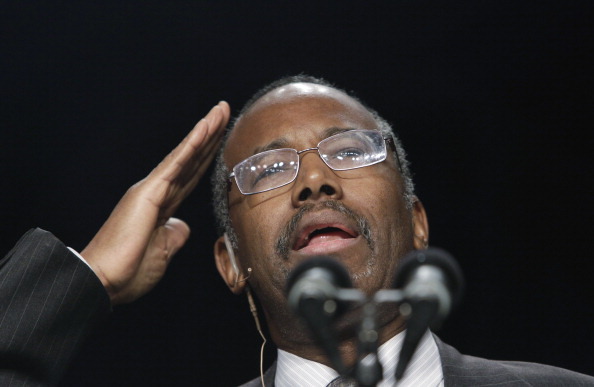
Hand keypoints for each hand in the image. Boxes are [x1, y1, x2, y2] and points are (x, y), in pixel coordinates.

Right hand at [81, 101, 230, 303]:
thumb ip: (174, 235)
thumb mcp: (163, 252)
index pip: (192, 174)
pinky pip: (175, 164)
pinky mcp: (148, 192)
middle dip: (211, 135)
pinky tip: (205, 128)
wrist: (105, 281)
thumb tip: (183, 226)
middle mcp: (157, 192)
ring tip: (221, 109)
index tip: (223, 137)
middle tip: (224, 110)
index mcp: (162, 205)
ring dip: (205, 131)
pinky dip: (191, 145)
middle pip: (192, 159)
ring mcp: (152, 189)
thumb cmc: (129, 271)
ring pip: (185, 155)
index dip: (208, 155)